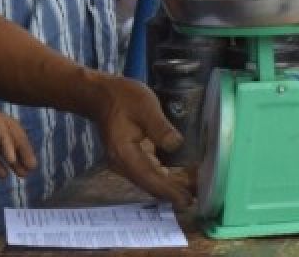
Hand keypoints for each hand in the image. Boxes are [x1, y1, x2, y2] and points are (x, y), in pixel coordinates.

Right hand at [83, 73, 192, 208]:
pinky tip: (179, 177)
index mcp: (125, 154)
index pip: (149, 178)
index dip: (169, 191)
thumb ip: (160, 127)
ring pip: (150, 180)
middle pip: (150, 184)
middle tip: (196, 197)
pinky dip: (164, 177)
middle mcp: (123, 164)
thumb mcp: (145, 106)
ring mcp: (125, 163)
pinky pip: (148, 172)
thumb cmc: (123, 98)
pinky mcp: (130, 159)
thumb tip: (176, 145)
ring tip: (192, 190)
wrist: (101, 95)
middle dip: (173, 192)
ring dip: (170, 186)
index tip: (186, 201)